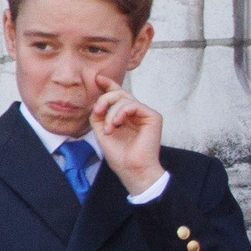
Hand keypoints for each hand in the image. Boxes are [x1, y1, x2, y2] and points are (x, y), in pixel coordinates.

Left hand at [89, 74, 164, 195]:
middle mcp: (136, 113)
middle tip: (97, 111)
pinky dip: (121, 112)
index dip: (109, 85)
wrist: (133, 170)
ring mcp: (145, 114)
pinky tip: (116, 124)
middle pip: (120, 93)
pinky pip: (133, 104)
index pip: (118, 96)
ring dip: (111, 112)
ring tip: (109, 129)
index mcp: (125, 116)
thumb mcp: (102, 132)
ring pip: (125, 98)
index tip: (98, 79)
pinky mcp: (153, 116)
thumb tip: (97, 101)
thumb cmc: (120, 156)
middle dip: (105, 99)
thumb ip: (99, 115)